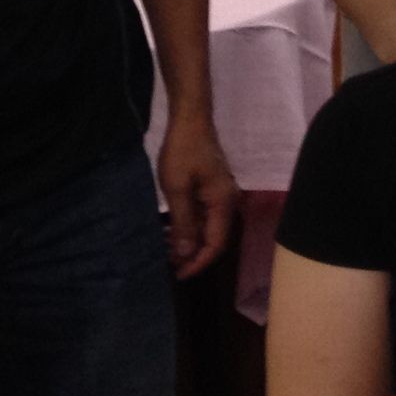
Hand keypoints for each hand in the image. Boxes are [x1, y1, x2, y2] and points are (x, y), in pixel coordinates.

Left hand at [157, 108, 240, 277]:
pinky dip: (190, 227)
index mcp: (223, 203)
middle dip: (194, 255)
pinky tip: (172, 229)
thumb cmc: (182, 153)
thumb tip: (186, 255)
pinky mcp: (213, 188)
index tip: (178, 275)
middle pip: (216, 238)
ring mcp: (222, 194)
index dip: (199, 263)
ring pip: (210, 228)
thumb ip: (183, 224)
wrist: (191, 120)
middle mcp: (228, 202)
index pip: (216, 244)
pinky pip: (205, 216)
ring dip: (191, 242)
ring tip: (167, 250)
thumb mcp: (177, 190)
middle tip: (169, 266)